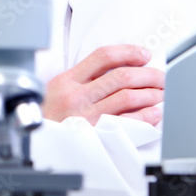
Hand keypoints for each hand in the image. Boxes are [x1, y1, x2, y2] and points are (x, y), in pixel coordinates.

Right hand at [41, 45, 163, 126]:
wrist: (34, 144)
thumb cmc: (48, 117)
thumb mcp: (57, 89)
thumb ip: (82, 77)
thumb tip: (118, 66)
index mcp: (68, 80)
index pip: (103, 56)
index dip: (128, 52)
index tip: (143, 54)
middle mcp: (78, 96)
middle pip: (121, 77)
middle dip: (148, 74)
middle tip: (161, 76)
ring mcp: (87, 116)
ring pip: (127, 97)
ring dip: (150, 94)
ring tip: (161, 93)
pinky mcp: (96, 135)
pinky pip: (127, 122)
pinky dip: (145, 116)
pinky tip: (154, 112)